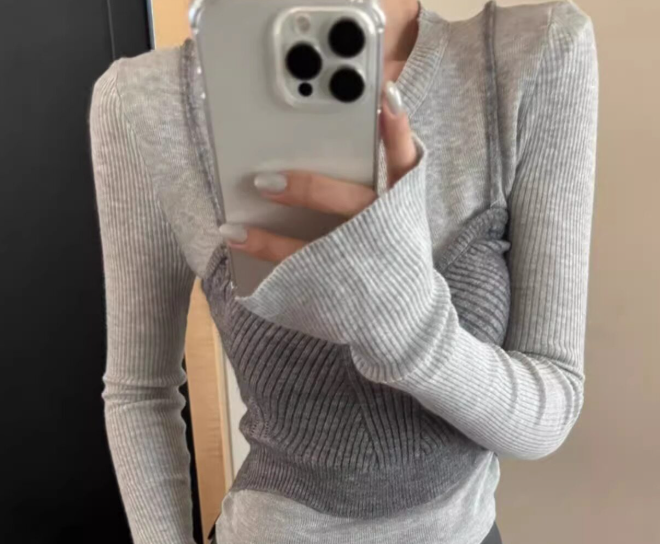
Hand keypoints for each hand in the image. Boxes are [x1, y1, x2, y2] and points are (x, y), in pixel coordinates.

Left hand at [218, 81, 417, 263]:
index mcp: (401, 201)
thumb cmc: (387, 244)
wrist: (398, 312)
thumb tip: (329, 125)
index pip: (405, 161)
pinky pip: (296, 268)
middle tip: (267, 182)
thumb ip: (368, 173)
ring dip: (274, 236)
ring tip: (238, 221)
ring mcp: (360, 260)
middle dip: (312, 190)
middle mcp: (383, 228)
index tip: (385, 97)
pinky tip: (236, 237)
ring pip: (319, 246)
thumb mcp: (392, 208)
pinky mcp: (336, 283)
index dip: (397, 133)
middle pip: (354, 205)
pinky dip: (264, 249)